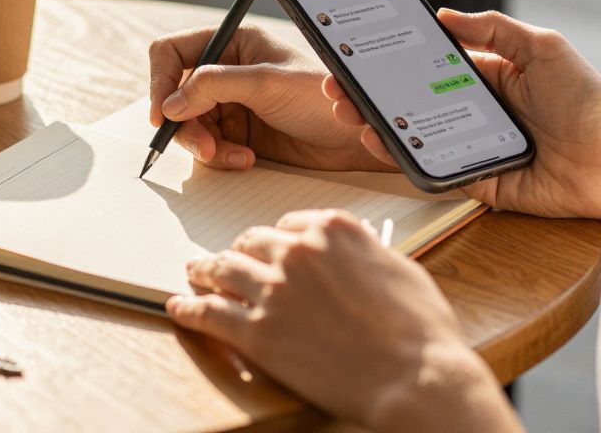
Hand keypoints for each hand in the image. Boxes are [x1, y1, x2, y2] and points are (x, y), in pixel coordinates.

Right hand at [148, 25, 393, 170]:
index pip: (173, 53)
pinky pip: (209, 145)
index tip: (162, 114)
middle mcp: (226, 70)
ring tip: (232, 156)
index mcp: (232, 42)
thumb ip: (212, 87)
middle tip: (204, 148)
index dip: (161, 81)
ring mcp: (231, 102)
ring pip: (190, 125)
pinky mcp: (239, 131)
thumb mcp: (265, 84)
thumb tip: (170, 105)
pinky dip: (220, 156)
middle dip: (186, 125)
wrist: (353, 137)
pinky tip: (245, 159)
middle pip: (176, 96)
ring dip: (205, 145)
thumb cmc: (320, 97)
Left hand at [169, 209, 520, 430]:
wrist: (415, 377)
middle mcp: (297, 251)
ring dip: (206, 271)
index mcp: (332, 229)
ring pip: (224, 270)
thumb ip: (364, 251)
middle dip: (241, 252)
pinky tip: (179, 306)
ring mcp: (273, 290)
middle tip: (229, 261)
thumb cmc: (421, 329)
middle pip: (252, 242)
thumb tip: (353, 254)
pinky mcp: (256, 332)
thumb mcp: (400, 267)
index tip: (271, 247)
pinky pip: (209, 313)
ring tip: (195, 274)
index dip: (278, 238)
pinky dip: (189, 308)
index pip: (290, 223)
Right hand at [328, 9, 600, 219]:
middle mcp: (474, 112)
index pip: (428, 65)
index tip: (362, 49)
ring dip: (376, 122)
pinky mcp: (475, 180)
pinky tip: (380, 139)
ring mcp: (470, 147)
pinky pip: (430, 167)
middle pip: (410, 100)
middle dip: (370, 92)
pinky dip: (402, 156)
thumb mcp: (543, 47)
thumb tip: (445, 14)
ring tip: (349, 111)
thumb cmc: (590, 101)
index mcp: (488, 78)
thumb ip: (494, 29)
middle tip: (339, 84)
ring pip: (412, 134)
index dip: (394, 58)